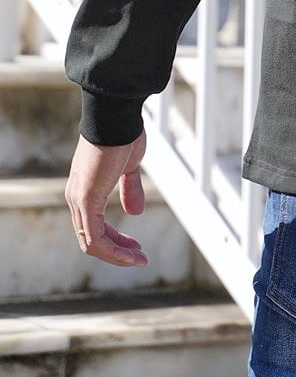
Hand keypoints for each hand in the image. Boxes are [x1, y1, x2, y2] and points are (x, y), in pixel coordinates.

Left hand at [64, 129, 149, 266]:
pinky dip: (113, 250)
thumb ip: (129, 189)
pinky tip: (130, 254)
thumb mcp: (129, 167)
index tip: (136, 247)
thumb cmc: (123, 134)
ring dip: (117, 255)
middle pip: (91, 238)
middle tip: (139, 257)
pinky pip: (95, 237)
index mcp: (84, 188)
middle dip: (117, 251)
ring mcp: (79, 199)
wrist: (117, 117)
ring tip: (138, 259)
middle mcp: (76, 197)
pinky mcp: (86, 200)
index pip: (94, 226)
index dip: (115, 240)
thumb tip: (135, 212)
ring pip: (92, 242)